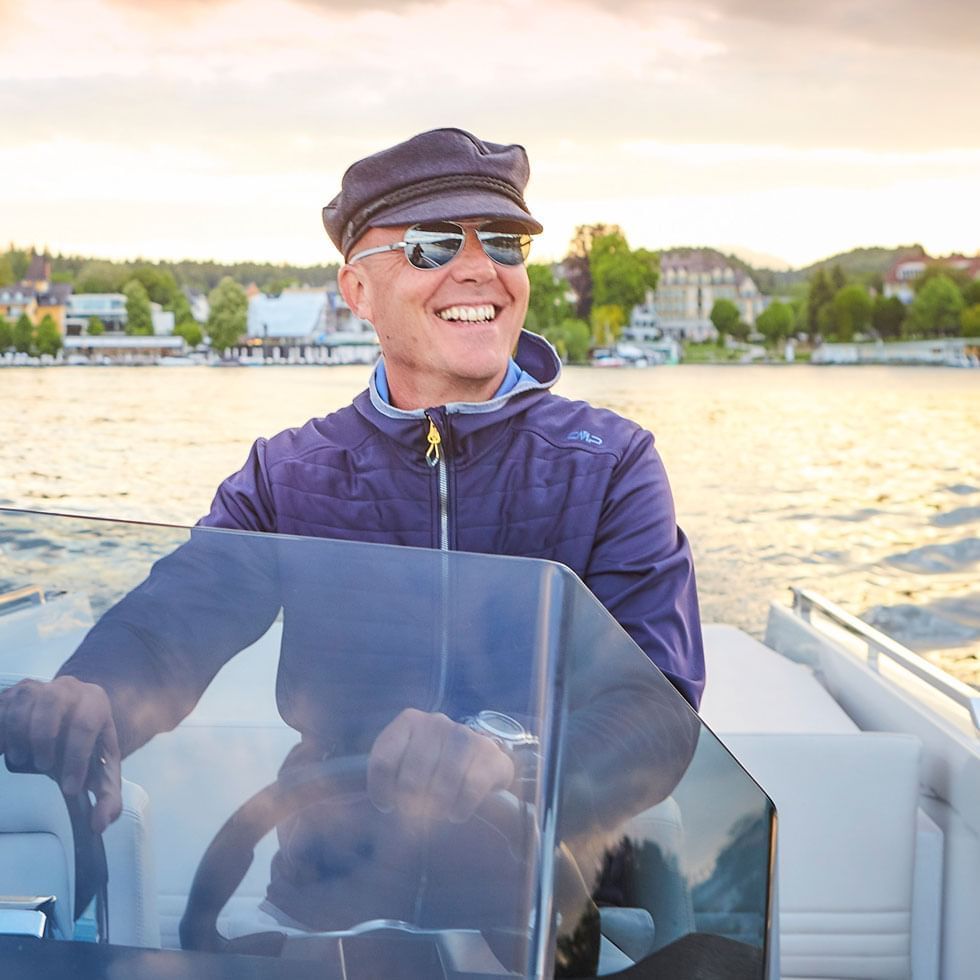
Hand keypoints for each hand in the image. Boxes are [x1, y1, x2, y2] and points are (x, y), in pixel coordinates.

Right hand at [0, 676, 121, 832]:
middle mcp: (68, 688)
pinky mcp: (13, 694)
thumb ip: (107, 797)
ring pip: (24, 705)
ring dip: (21, 736)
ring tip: (26, 758)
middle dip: (46, 741)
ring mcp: (39, 688)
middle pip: (53, 705)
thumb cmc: (85, 746)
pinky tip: (10, 749)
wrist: (69, 720)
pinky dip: (4, 733)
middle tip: (45, 766)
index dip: (76, 758)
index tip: (69, 787)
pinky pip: (3, 709)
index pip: (86, 725)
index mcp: (95, 702)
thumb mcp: (101, 768)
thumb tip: (100, 824)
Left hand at [367, 708, 514, 823]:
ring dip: (437, 808)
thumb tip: (372, 812)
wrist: (480, 758)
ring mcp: (464, 735)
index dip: (380, 792)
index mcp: (408, 721)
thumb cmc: (433, 765)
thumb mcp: (405, 762)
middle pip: (411, 777)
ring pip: (442, 783)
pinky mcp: (488, 752)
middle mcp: (435, 722)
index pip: (383, 761)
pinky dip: (460, 808)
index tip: (386, 806)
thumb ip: (387, 779)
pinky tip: (456, 813)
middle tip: (414, 815)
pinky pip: (470, 788)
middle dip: (410, 805)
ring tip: (436, 814)